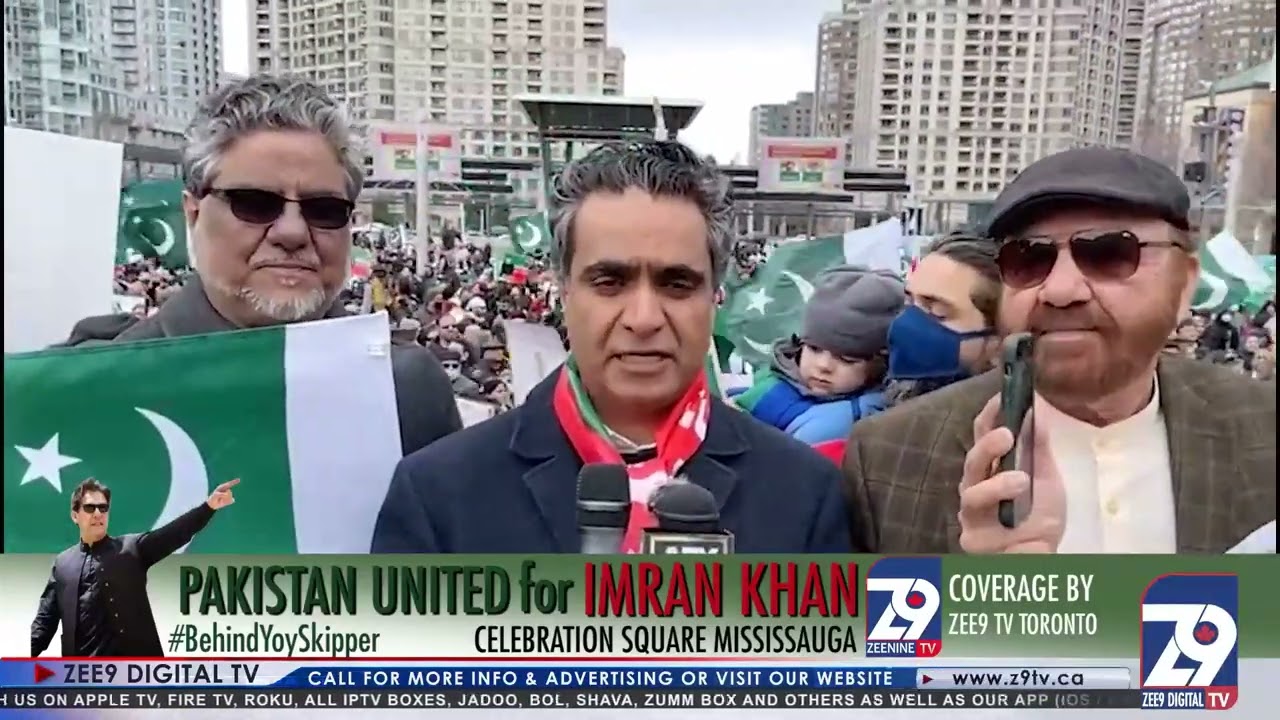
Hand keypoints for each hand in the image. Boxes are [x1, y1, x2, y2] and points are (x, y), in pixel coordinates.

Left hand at [207, 478, 239, 509]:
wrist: (213, 504)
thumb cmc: (213, 498)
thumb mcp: (215, 495)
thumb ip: (221, 494)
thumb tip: (227, 494)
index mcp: (223, 487)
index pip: (229, 484)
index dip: (234, 482)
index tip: (239, 480)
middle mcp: (227, 490)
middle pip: (229, 492)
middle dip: (224, 496)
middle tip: (219, 498)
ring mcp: (229, 495)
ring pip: (230, 497)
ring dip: (225, 500)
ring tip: (220, 500)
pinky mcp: (230, 499)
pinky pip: (232, 501)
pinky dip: (227, 502)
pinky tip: (223, 502)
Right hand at [958, 395, 1065, 553]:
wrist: (1040, 555)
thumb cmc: (1038, 515)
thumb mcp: (1046, 477)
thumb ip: (1039, 448)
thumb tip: (1038, 412)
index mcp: (990, 467)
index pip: (983, 434)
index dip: (989, 415)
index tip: (1001, 397)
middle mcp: (975, 485)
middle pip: (973, 461)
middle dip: (987, 446)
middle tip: (1007, 434)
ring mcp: (971, 512)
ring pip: (972, 493)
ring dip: (995, 485)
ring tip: (1020, 480)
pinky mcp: (972, 537)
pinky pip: (977, 525)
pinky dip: (995, 519)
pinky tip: (1011, 517)